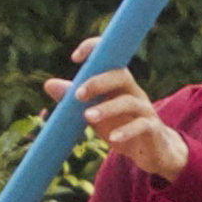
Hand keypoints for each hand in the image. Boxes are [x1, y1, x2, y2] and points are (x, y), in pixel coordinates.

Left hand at [70, 57, 188, 181]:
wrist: (152, 151)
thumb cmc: (120, 126)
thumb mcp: (94, 113)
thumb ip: (74, 100)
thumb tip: (49, 84)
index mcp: (118, 84)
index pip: (110, 58)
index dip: (95, 50)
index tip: (75, 57)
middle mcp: (133, 92)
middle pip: (120, 75)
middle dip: (98, 82)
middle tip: (77, 95)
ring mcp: (145, 110)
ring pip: (129, 102)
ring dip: (107, 108)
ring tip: (88, 117)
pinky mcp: (152, 129)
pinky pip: (142, 126)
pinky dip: (126, 131)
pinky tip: (112, 139)